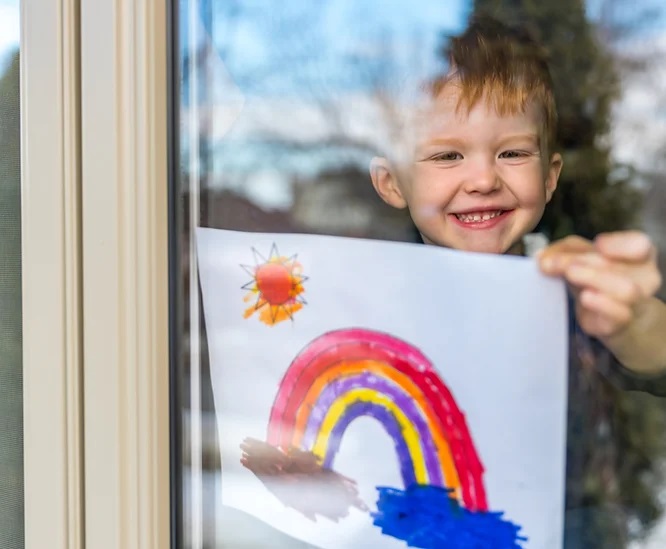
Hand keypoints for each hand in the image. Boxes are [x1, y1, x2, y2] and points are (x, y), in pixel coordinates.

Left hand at [537, 231, 661, 339]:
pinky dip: (602, 303)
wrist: (609, 316)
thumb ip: (564, 251)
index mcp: (639, 255)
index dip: (618, 244)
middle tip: (550, 263)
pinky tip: (586, 297)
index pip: (640, 245)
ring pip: (625, 289)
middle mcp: (645, 277)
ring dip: (592, 278)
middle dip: (578, 260)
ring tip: (570, 274)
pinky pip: (620, 313)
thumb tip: (542, 256)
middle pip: (614, 265)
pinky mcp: (621, 322)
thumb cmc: (596, 279)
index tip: (597, 244)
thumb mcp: (581, 258)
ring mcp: (636, 301)